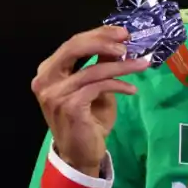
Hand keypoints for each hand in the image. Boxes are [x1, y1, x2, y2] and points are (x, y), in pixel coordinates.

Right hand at [30, 26, 149, 176]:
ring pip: (92, 70)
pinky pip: (98, 87)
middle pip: (74, 48)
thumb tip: (116, 43)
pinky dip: (118, 85)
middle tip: (128, 41)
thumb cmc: (88, 121)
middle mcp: (46, 80)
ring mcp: (55, 94)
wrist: (80, 154)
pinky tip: (132, 89)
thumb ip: (100, 65)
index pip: (72, 44)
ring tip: (142, 64)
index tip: (122, 32)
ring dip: (121, 65)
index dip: (98, 34)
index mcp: (49, 71)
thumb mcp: (96, 87)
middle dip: (104, 41)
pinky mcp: (69, 106)